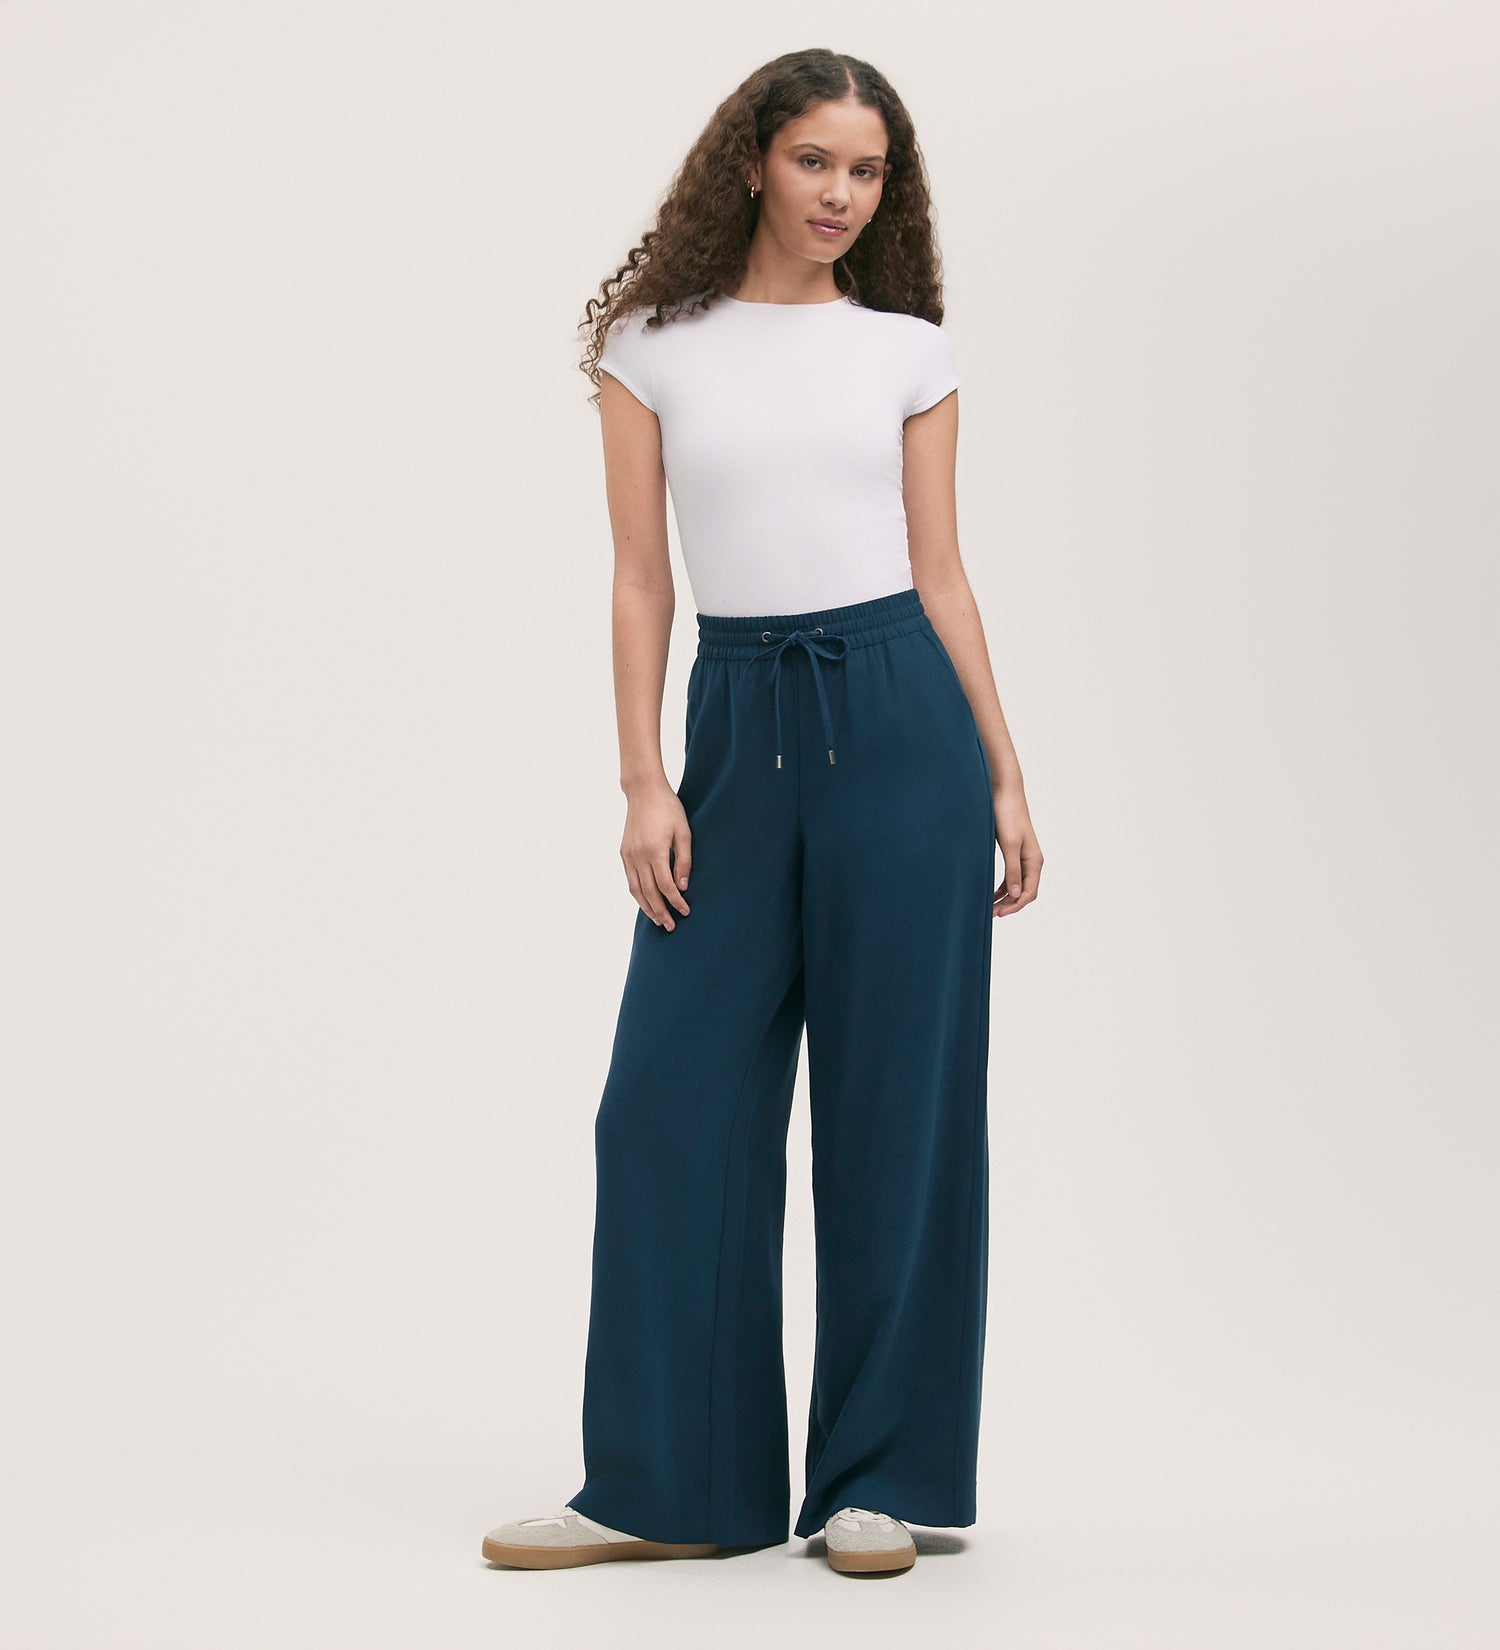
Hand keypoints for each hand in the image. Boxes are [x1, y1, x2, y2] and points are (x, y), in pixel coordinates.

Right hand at [621, 779, 692, 929]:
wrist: (643, 791)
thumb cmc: (668, 808)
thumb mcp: (684, 832)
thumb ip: (684, 861)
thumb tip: (683, 886)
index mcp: (655, 850)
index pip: (666, 885)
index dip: (675, 901)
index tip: (685, 911)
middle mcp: (638, 856)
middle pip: (649, 893)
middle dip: (661, 912)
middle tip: (671, 926)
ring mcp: (628, 855)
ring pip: (636, 890)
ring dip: (647, 908)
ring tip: (658, 921)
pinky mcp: (624, 853)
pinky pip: (630, 880)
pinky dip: (638, 894)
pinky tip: (646, 902)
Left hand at [992, 785, 1041, 917]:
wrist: (1004, 792)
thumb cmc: (1007, 815)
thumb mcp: (1009, 845)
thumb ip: (1013, 870)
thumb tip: (1017, 894)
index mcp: (1034, 861)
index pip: (1029, 893)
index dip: (1015, 906)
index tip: (998, 913)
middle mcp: (1032, 861)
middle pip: (1025, 892)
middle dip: (1010, 904)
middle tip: (991, 914)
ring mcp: (1023, 856)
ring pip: (1018, 885)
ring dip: (1005, 897)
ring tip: (990, 907)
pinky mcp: (1014, 851)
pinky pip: (1011, 876)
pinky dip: (1003, 886)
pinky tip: (991, 892)